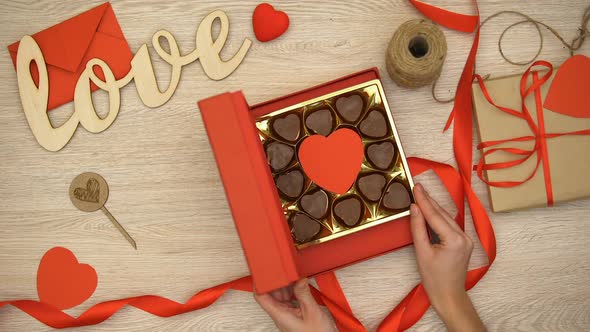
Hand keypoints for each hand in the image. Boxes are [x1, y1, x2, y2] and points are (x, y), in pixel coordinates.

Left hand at [254, 278, 335, 331]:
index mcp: (280, 315)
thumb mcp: (312, 312)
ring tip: (295, 276)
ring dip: (287, 285)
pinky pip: (290, 299)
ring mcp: (287, 315)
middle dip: (278, 281)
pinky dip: (294, 291)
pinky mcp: (294, 315)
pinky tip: (301, 286)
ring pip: (281, 296)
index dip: (259, 283)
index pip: (261, 296)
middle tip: (285, 269)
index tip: (263, 271)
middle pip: (271, 293)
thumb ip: (304, 293)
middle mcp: (281, 315)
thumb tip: (299, 279)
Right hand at [410, 183, 484, 331]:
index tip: (415, 187)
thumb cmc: (434, 279)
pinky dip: (439, 217)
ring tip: (421, 195)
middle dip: (429, 200)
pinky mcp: (464, 242)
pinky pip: (449, 225)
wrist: (449, 296)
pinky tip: (430, 210)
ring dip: (433, 207)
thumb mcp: (422, 253)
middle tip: (417, 186)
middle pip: (442, 214)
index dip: (423, 200)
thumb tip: (414, 208)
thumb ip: (418, 228)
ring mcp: (466, 239)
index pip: (435, 215)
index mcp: (454, 239)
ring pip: (446, 218)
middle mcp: (464, 236)